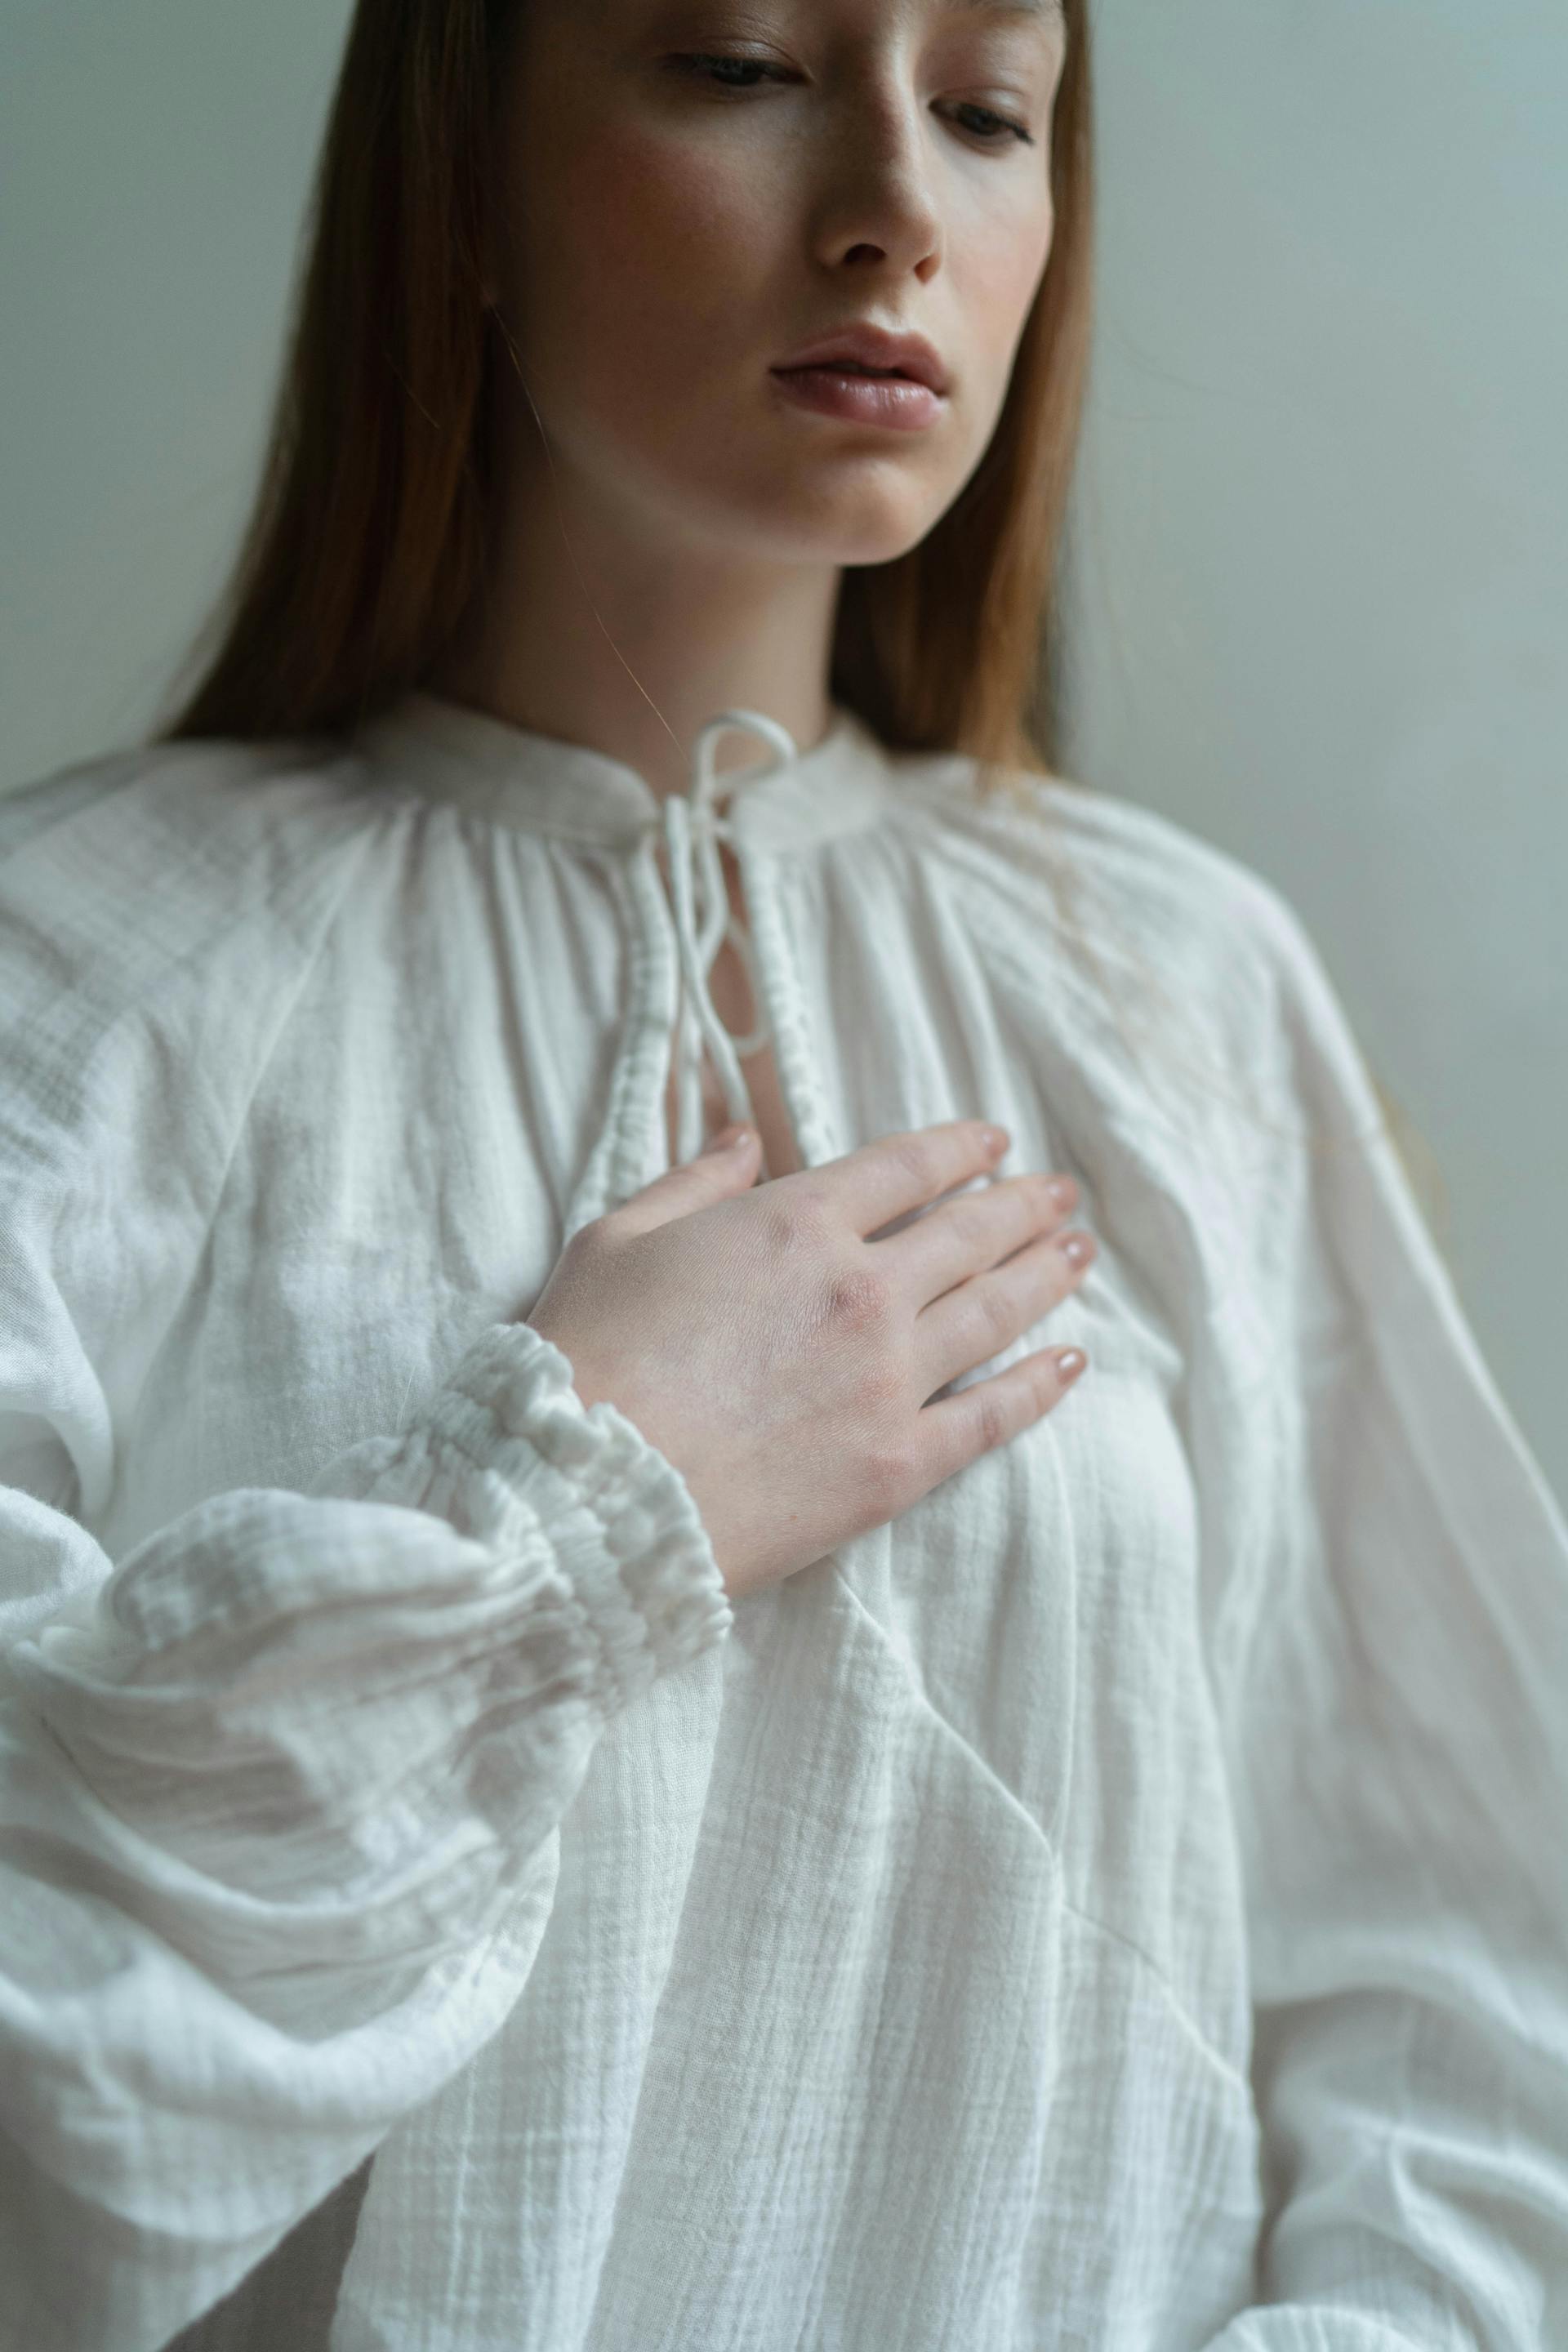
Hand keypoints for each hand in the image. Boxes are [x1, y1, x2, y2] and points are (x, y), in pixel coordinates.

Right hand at [525, 1119, 1094, 1602]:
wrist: (590, 1495)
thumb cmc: (584, 1361)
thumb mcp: (616, 1240)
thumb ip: (691, 1183)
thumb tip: (742, 1137)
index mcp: (795, 1223)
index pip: (904, 1168)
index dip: (956, 1149)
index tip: (992, 1142)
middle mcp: (861, 1290)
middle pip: (969, 1234)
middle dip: (1023, 1206)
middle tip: (1061, 1194)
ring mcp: (889, 1379)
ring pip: (994, 1312)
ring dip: (1046, 1276)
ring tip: (1079, 1253)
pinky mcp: (898, 1464)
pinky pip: (992, 1417)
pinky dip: (1039, 1386)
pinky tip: (1070, 1363)